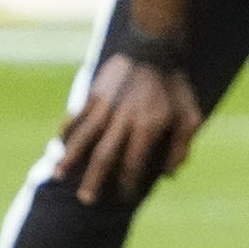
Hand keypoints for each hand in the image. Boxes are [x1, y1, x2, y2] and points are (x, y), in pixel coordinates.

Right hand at [55, 52, 201, 204]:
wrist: (155, 47)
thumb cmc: (175, 86)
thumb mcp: (190, 115)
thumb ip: (182, 146)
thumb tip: (169, 175)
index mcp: (148, 125)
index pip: (133, 163)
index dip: (128, 182)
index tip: (124, 196)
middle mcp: (124, 118)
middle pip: (104, 155)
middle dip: (94, 179)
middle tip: (86, 200)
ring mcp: (107, 104)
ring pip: (84, 136)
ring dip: (70, 157)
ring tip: (58, 174)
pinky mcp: (96, 93)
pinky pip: (78, 115)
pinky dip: (68, 129)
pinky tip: (59, 142)